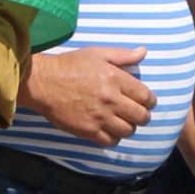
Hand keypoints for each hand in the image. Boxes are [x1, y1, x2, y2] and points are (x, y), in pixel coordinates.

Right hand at [20, 46, 155, 146]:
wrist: (44, 82)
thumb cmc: (70, 65)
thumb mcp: (98, 54)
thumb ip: (123, 55)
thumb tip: (143, 52)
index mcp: (116, 79)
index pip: (146, 96)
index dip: (150, 101)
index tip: (146, 102)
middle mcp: (111, 99)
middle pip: (141, 116)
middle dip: (143, 116)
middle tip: (137, 113)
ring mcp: (100, 117)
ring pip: (128, 131)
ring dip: (129, 127)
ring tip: (123, 122)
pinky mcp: (88, 130)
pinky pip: (111, 141)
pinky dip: (114, 138)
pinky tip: (110, 130)